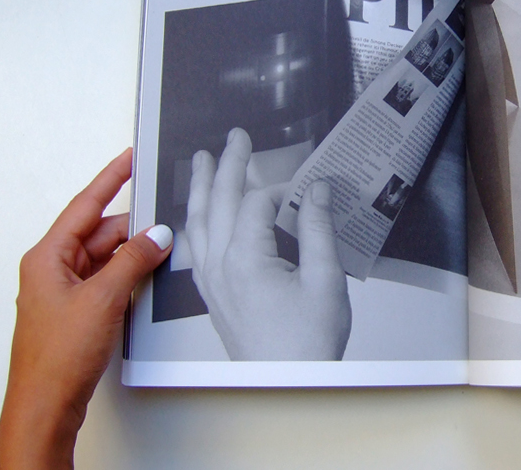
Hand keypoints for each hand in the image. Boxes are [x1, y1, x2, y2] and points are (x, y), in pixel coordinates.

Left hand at [0, 149, 171, 469]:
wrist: (47, 405)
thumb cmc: (57, 358)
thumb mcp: (103, 299)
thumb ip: (134, 261)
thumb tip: (157, 235)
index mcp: (47, 256)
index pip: (86, 205)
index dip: (110, 179)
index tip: (129, 158)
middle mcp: (54, 268)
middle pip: (100, 232)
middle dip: (134, 227)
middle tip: (166, 219)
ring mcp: (66, 290)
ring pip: (107, 257)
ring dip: (133, 254)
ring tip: (163, 251)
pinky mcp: (79, 310)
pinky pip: (109, 278)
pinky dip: (129, 275)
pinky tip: (149, 277)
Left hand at [187, 128, 351, 360]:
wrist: (287, 382)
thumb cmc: (307, 341)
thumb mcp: (325, 279)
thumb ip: (318, 228)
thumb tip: (317, 190)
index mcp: (246, 259)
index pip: (256, 203)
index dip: (281, 188)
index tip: (305, 187)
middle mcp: (220, 266)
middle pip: (218, 203)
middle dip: (226, 165)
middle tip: (235, 137)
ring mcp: (212, 281)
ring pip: (198, 222)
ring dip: (200, 188)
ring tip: (201, 161)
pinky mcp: (213, 294)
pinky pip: (195, 247)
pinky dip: (195, 221)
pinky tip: (198, 216)